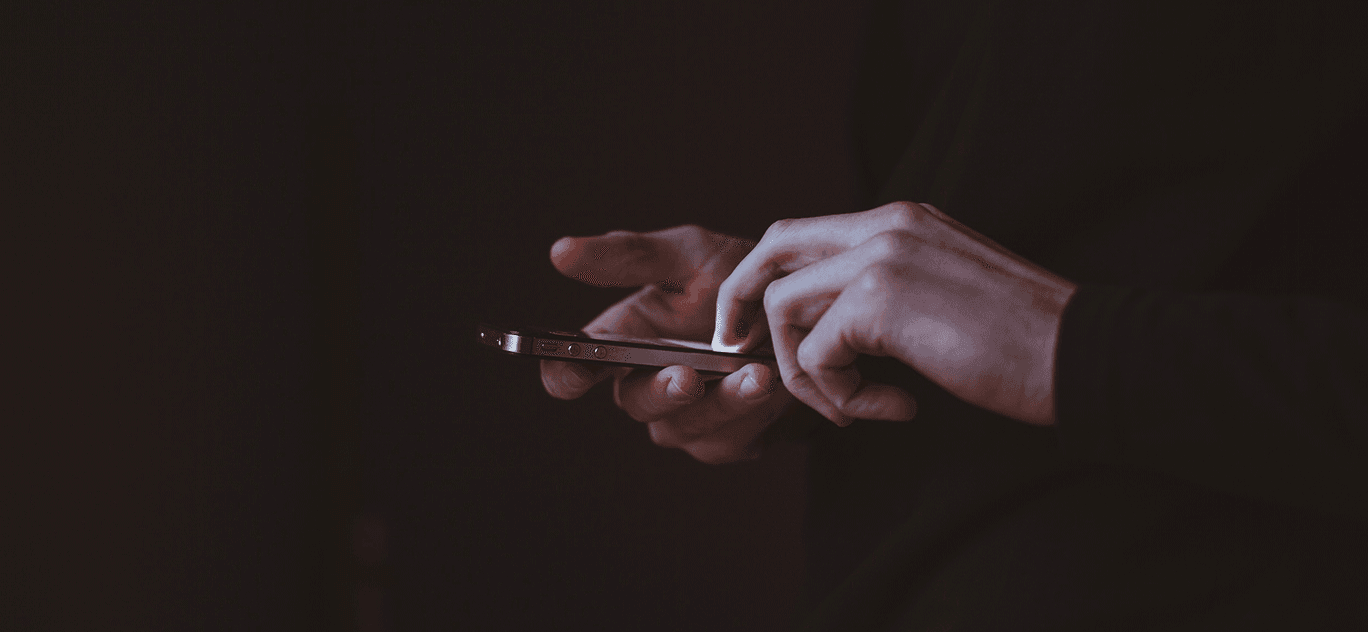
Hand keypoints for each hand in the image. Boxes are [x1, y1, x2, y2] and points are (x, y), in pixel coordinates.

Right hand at [541, 225, 796, 463]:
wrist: (808, 312)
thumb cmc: (740, 278)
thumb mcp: (690, 254)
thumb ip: (630, 256)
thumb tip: (560, 252)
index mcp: (623, 340)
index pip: (573, 368)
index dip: (565, 374)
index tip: (574, 370)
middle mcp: (646, 384)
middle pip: (633, 403)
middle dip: (660, 391)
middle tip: (687, 376)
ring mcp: (684, 418)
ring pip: (682, 426)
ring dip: (720, 403)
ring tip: (755, 373)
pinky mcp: (724, 441)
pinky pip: (726, 440)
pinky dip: (751, 413)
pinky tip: (774, 383)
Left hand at [713, 202, 1076, 425]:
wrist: (1085, 354)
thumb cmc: (1025, 340)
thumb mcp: (945, 292)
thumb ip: (889, 290)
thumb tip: (832, 327)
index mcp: (902, 220)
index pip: (803, 234)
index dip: (767, 280)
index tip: (757, 328)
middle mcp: (886, 225)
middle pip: (773, 248)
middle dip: (741, 302)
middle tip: (739, 350)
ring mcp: (881, 256)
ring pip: (784, 306)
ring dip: (805, 372)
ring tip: (854, 406)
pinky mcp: (881, 300)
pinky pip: (817, 354)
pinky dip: (840, 396)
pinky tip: (893, 408)